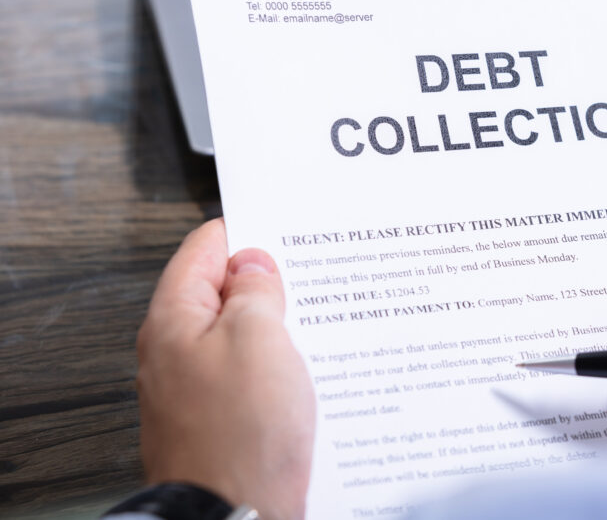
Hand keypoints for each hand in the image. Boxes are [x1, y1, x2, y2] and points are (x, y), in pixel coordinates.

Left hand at [136, 219, 314, 519]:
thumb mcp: (258, 338)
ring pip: (238, 336)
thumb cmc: (241, 437)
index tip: (285, 232)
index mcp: (174, 320)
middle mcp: (176, 352)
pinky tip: (304, 373)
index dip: (247, 233)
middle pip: (221, 292)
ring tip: (314, 327)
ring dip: (276, 327)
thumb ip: (254, 290)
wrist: (235, 515)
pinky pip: (247, 375)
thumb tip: (253, 264)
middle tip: (310, 280)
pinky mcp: (218, 419)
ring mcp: (195, 388)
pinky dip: (274, 367)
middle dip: (267, 283)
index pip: (204, 248)